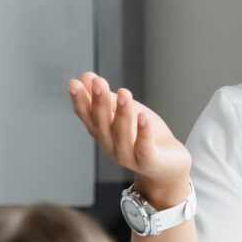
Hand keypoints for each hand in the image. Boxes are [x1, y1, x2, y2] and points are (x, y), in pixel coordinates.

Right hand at [67, 72, 191, 202]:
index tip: (74, 83)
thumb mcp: (124, 112)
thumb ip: (106, 98)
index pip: (87, 115)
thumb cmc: (143, 136)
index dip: (79, 100)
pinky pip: (143, 148)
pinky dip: (143, 133)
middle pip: (102, 123)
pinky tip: (144, 116)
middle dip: (99, 102)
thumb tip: (86, 76)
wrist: (168, 165)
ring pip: (121, 134)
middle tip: (98, 82)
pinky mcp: (148, 162)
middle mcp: (110, 145)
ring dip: (122, 113)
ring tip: (124, 93)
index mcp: (102, 131)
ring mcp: (127, 156)